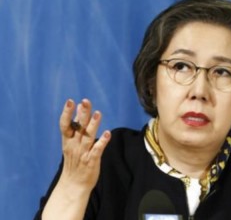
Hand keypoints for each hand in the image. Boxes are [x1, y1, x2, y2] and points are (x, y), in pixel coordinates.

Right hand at [42, 99, 110, 219]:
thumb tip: (79, 110)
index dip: (67, 113)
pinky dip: (102, 142)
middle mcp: (74, 145)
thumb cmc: (74, 162)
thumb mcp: (70, 145)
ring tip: (98, 113)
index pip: (65, 125)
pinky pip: (97, 150)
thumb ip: (75, 128)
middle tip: (85, 102)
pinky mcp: (91, 161)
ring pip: (88, 136)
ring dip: (93, 125)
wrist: (74, 185)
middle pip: (78, 127)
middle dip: (82, 114)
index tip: (70, 101)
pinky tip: (108, 134)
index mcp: (68, 141)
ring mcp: (83, 153)